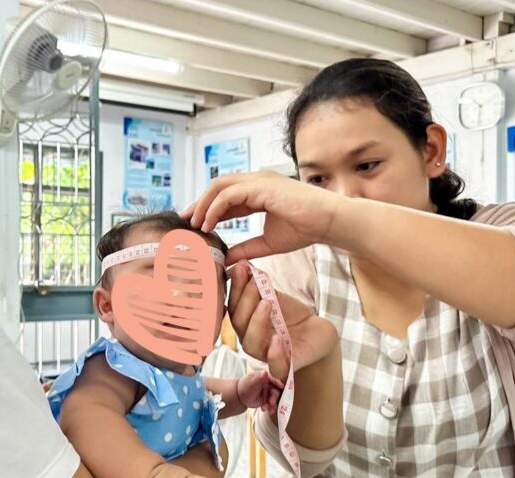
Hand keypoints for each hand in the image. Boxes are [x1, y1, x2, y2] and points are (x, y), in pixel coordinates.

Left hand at [181, 171, 341, 265]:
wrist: (328, 222)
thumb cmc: (305, 229)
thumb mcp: (267, 243)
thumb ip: (246, 248)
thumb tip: (227, 260)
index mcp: (257, 191)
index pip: (225, 195)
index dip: (207, 209)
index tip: (193, 225)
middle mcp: (256, 181)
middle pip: (217, 186)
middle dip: (199, 203)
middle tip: (185, 222)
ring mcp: (258, 181)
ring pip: (219, 186)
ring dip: (203, 205)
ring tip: (195, 225)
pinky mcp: (261, 186)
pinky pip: (229, 195)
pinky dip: (215, 209)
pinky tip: (209, 225)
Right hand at [228, 263, 337, 371]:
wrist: (318, 333)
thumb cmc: (292, 317)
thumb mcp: (276, 298)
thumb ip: (259, 286)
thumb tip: (243, 264)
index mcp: (245, 323)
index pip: (233, 307)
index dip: (235, 288)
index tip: (240, 267)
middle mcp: (251, 340)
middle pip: (238, 324)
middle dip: (245, 301)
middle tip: (255, 283)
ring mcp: (267, 354)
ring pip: (251, 344)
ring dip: (256, 322)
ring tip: (266, 303)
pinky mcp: (286, 366)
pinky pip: (275, 367)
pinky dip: (274, 353)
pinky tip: (277, 338)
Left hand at [236, 370, 284, 412]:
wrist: (240, 397)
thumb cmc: (245, 386)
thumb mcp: (252, 383)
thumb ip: (259, 378)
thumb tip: (265, 372)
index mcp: (265, 378)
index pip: (273, 380)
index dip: (278, 383)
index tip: (282, 386)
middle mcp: (268, 385)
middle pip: (275, 391)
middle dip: (274, 398)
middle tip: (271, 403)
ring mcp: (268, 393)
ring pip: (274, 399)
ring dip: (272, 404)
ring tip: (267, 409)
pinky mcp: (267, 400)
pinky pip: (271, 404)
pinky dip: (270, 408)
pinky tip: (268, 411)